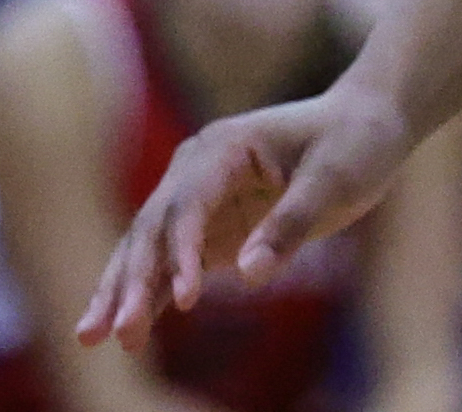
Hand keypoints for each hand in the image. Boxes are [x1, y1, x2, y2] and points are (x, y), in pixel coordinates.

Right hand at [78, 85, 408, 350]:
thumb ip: (290, 224)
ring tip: (90, 337)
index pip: (188, 206)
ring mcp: (199, 200)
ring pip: (149, 250)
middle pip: (154, 229)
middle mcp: (198, 170)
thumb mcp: (335, 179)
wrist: (370, 123)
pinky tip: (124, 330)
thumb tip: (249, 276)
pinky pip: (171, 266)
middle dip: (130, 281)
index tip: (187, 298)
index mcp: (223, 147)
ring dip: (122, 292)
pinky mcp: (212, 228)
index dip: (181, 253)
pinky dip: (149, 295)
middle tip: (109, 332)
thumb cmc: (356, 142)